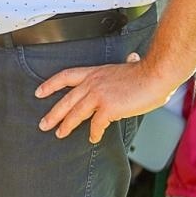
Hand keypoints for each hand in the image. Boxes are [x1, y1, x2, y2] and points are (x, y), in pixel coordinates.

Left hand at [36, 52, 174, 142]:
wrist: (156, 74)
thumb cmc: (147, 71)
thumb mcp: (129, 64)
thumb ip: (126, 64)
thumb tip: (132, 58)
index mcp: (94, 72)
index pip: (65, 76)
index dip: (50, 85)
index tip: (39, 92)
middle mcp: (92, 83)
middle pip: (66, 100)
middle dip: (53, 114)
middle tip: (43, 124)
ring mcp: (98, 95)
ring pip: (75, 113)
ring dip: (66, 125)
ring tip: (60, 134)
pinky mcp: (108, 108)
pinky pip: (96, 124)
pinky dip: (94, 133)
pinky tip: (93, 138)